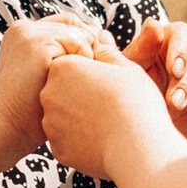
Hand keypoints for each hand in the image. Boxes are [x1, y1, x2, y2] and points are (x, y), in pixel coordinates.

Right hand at [0, 11, 117, 164]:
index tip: (87, 68)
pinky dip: (83, 63)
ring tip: (74, 84)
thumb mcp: (45, 74)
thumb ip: (62, 54)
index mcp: (22, 33)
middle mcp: (24, 27)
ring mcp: (31, 33)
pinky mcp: (40, 44)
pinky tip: (71, 84)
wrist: (6, 126)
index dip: (83, 42)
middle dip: (89, 47)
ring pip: (80, 34)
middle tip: (88, 76)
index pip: (67, 24)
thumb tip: (103, 38)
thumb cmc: (31, 109)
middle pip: (76, 25)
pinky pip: (80, 44)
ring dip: (85, 58)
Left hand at [38, 45, 171, 178]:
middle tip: (108, 102)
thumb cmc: (135, 103)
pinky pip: (66, 140)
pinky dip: (80, 140)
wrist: (138, 147)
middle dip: (80, 94)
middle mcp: (49, 94)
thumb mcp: (126, 67)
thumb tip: (99, 38)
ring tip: (106, 122)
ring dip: (78, 118)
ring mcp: (51, 124)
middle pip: (62, 90)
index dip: (90, 72)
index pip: (69, 64)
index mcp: (63, 67)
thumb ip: (107, 52)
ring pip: (62, 116)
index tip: (107, 81)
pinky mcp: (57, 149)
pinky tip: (100, 139)